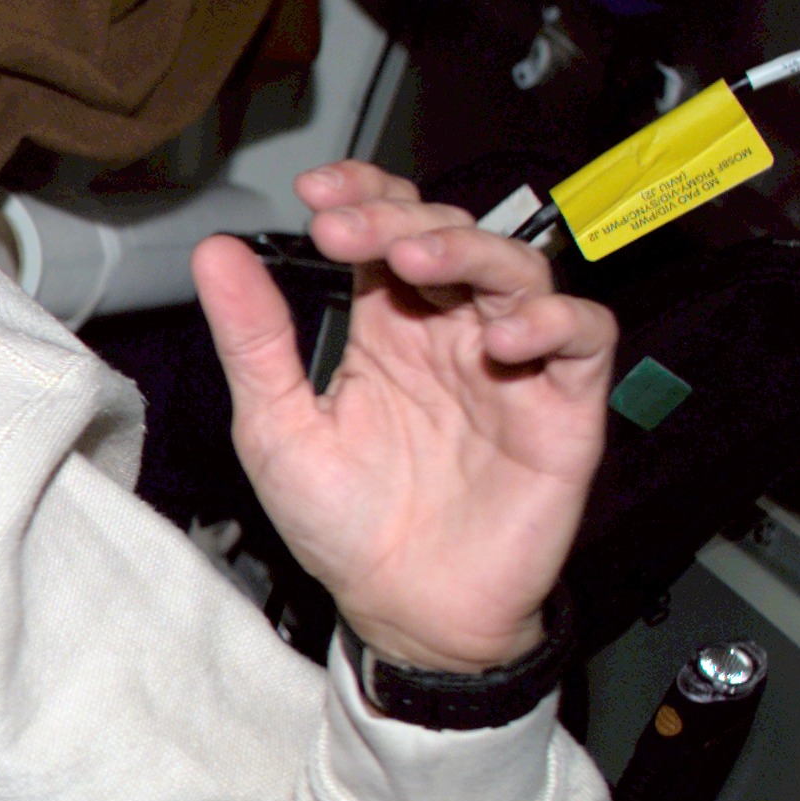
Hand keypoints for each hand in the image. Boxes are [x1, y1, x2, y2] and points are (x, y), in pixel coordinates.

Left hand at [192, 162, 615, 672]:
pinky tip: (498, 338)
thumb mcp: (277, 426)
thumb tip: (215, 252)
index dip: (365, 196)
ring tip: (412, 261)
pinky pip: (584, 337)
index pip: (387, 231)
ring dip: (468, 252)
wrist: (402, 610)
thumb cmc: (343, 523)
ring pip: (516, 269)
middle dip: (399, 218)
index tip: (317, 190)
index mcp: (383, 329)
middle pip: (448, 237)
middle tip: (346, 228)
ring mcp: (510, 365)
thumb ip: (254, 340)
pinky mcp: (563, 407)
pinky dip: (551, 321)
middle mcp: (449, 334)